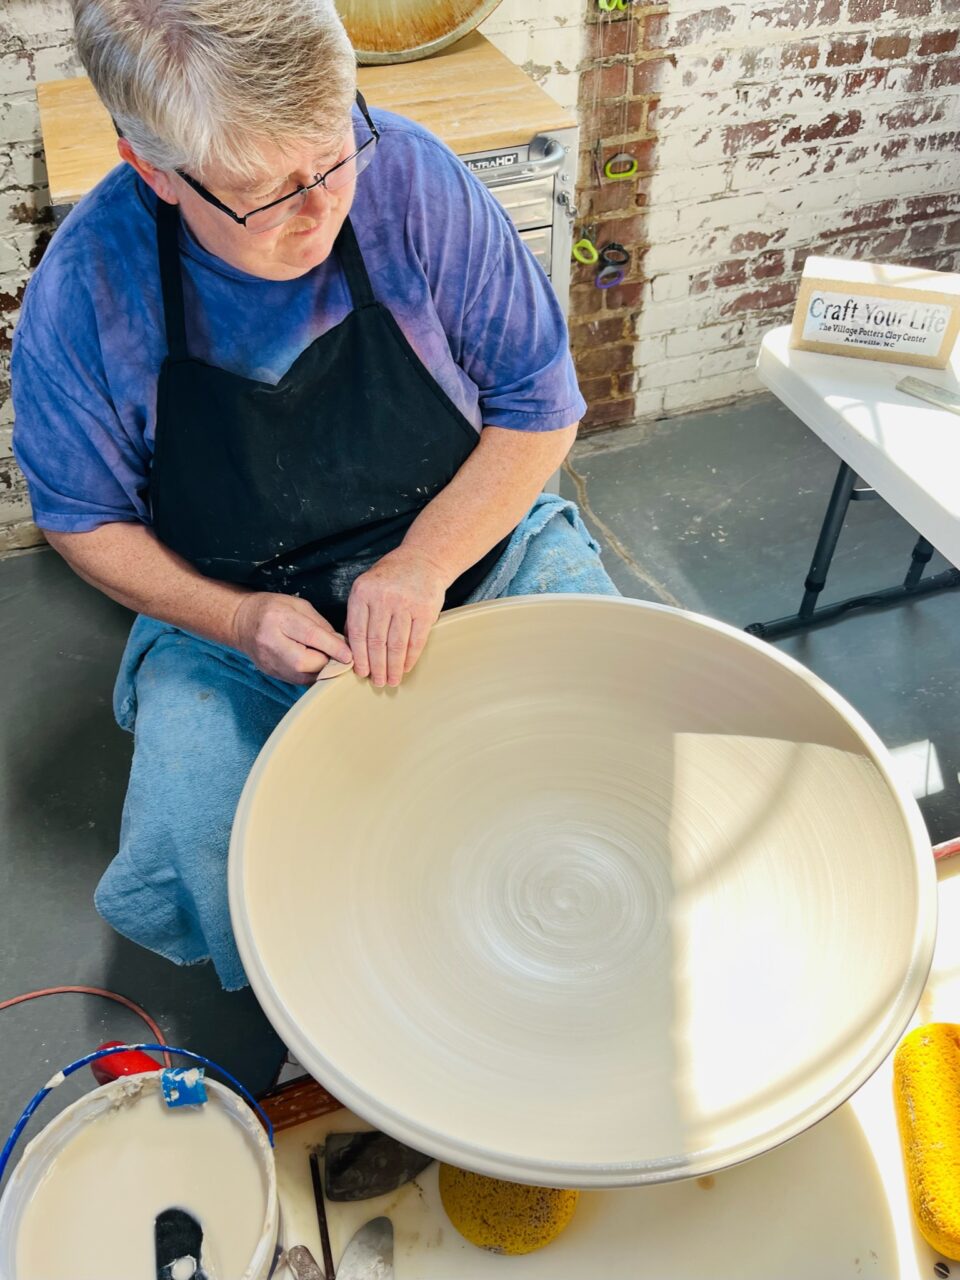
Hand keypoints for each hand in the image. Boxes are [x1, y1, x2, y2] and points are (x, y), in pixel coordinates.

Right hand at [232, 592, 352, 684]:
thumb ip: (321, 625)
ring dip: (322, 670)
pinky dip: (312, 674)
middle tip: (340, 656)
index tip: (350, 655)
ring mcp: (269, 662)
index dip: (333, 647)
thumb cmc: (273, 609)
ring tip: (329, 659)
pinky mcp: (272, 673)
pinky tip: (316, 664)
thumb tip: (341, 644)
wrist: (241, 622)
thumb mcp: (298, 606)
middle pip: (307, 662)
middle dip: (329, 661)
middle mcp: (271, 643)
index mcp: (278, 620)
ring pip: (304, 676)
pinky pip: (299, 680)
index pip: (311, 637)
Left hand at [347, 545, 448, 686]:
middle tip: (376, 682)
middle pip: (376, 641)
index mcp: (362, 592)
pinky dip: (410, 657)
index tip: (361, 672)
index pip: (358, 632)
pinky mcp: (425, 610)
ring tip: (391, 680)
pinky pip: (415, 640)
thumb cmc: (391, 577)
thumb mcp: (366, 586)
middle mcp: (383, 597)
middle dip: (376, 666)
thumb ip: (358, 613)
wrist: (423, 559)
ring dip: (393, 667)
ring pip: (396, 644)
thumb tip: (349, 645)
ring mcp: (405, 603)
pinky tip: (405, 667)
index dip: (359, 656)